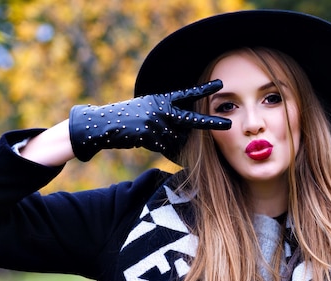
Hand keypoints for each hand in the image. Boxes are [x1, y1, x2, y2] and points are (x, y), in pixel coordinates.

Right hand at [68, 79, 230, 161]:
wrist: (103, 124)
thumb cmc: (128, 119)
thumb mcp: (148, 110)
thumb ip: (167, 116)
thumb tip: (184, 133)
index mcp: (162, 99)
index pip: (187, 94)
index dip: (204, 90)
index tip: (220, 85)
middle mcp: (162, 108)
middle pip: (191, 118)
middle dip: (210, 123)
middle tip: (227, 123)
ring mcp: (156, 121)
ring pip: (174, 138)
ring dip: (166, 140)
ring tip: (148, 133)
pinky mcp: (150, 134)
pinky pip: (163, 145)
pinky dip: (156, 145)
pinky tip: (143, 140)